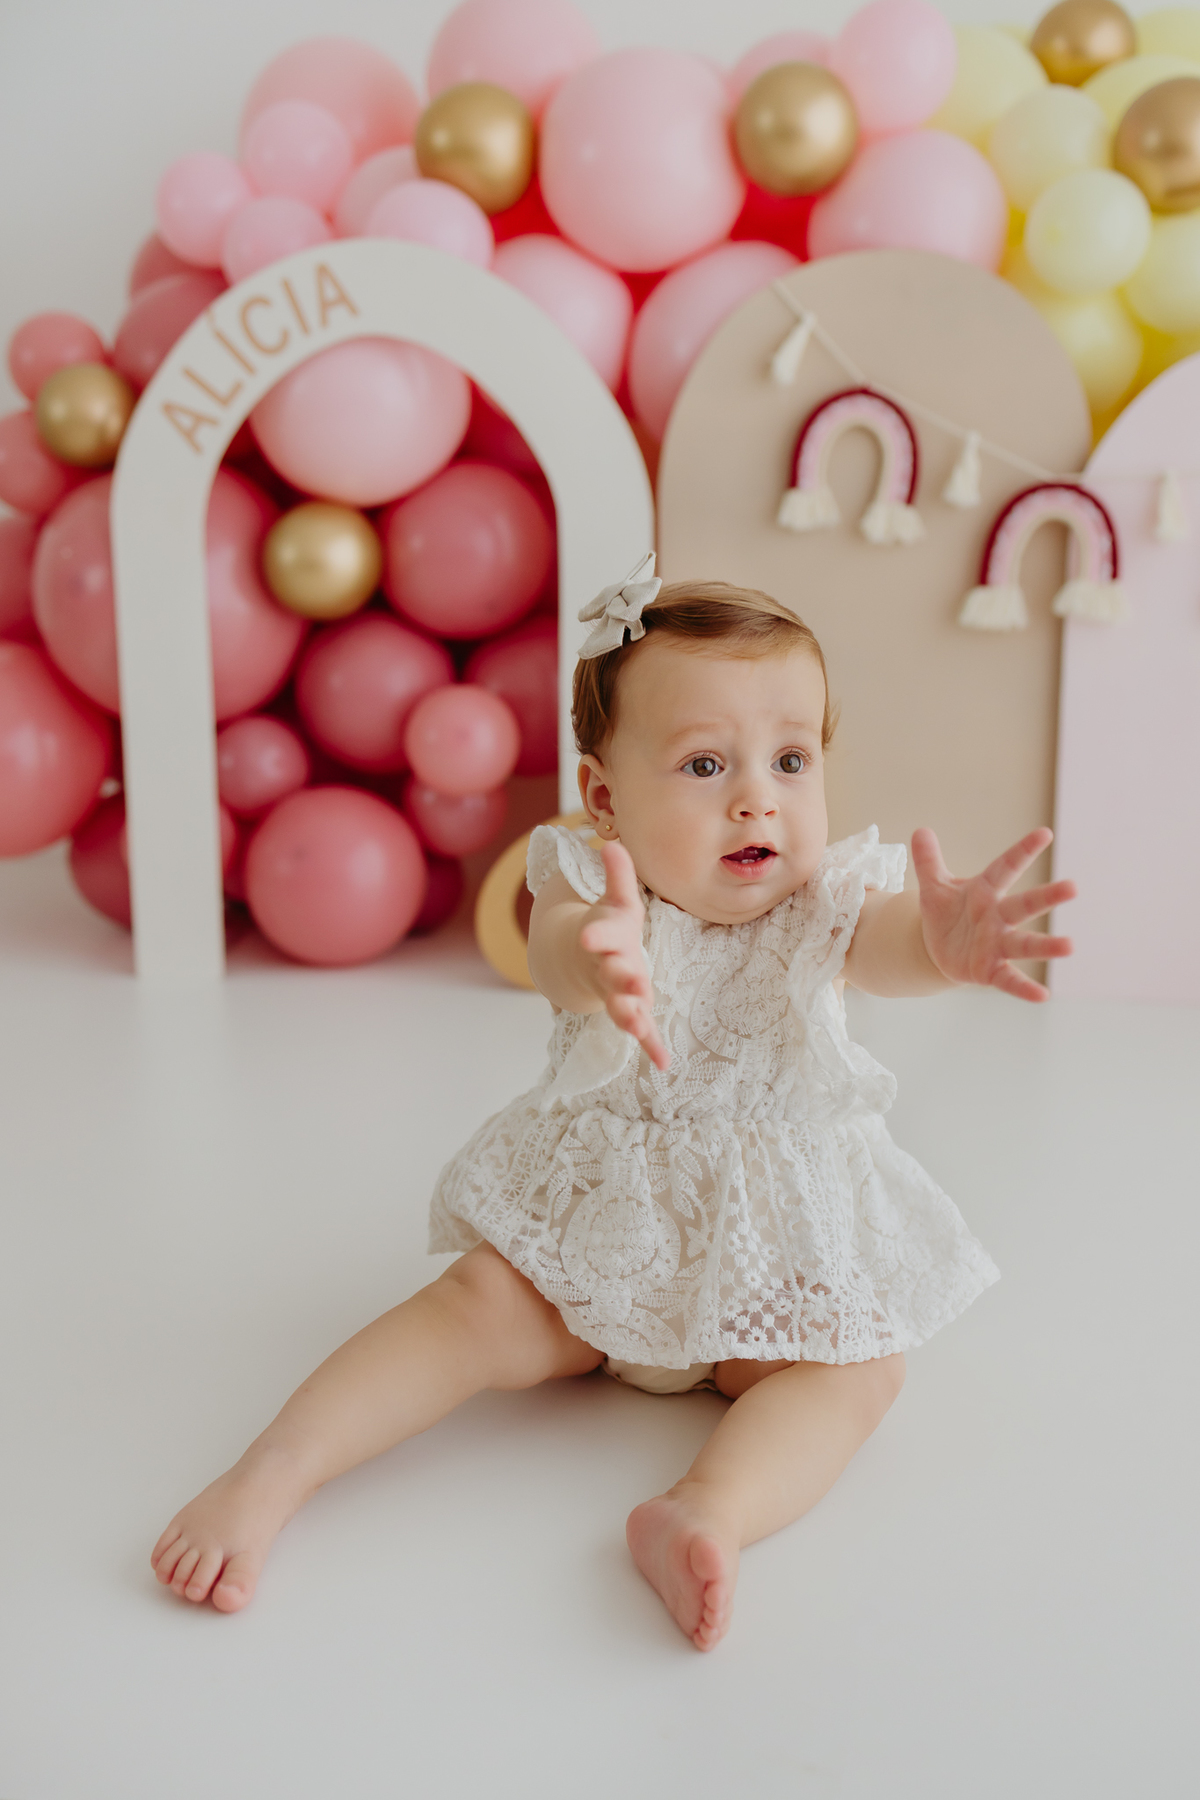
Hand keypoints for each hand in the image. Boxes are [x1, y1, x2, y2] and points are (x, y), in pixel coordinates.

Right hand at [577, 842, 669, 1068]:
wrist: (580, 962)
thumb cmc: (608, 927)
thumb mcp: (615, 901)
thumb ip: (617, 875)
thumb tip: (613, 843)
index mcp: (605, 938)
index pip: (601, 936)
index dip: (597, 937)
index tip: (589, 938)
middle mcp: (608, 968)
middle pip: (612, 975)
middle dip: (621, 980)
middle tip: (633, 984)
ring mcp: (617, 993)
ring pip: (621, 1007)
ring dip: (630, 1016)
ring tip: (639, 1027)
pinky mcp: (631, 1011)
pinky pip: (642, 1031)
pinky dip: (651, 1046)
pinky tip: (664, 1063)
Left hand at [912, 826, 1075, 1003]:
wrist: (938, 948)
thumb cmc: (946, 912)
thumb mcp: (933, 886)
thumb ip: (928, 860)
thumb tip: (919, 830)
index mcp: (986, 891)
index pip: (1007, 867)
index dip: (1023, 851)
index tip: (1045, 833)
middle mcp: (999, 916)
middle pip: (1025, 905)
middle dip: (1048, 897)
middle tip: (1073, 887)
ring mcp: (998, 944)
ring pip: (1025, 944)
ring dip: (1046, 946)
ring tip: (1070, 946)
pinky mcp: (990, 970)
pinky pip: (1009, 980)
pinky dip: (1024, 988)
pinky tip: (1043, 996)